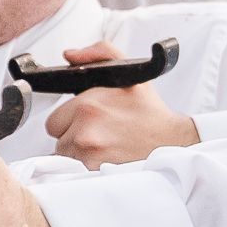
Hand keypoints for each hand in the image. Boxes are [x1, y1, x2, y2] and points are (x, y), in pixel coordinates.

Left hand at [42, 42, 201, 168]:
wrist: (172, 142)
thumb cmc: (148, 112)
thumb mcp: (128, 73)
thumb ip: (98, 54)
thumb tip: (70, 55)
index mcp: (88, 106)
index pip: (54, 120)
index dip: (70, 120)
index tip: (88, 120)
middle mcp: (85, 131)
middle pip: (58, 140)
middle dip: (73, 136)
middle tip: (98, 133)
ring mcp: (88, 155)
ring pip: (66, 156)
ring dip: (79, 153)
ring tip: (104, 145)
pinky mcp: (94, 172)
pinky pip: (76, 171)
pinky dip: (86, 167)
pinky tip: (105, 157)